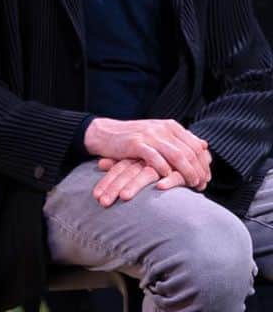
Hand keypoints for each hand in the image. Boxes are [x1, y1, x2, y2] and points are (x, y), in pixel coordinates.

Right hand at [84, 117, 210, 189]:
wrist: (105, 133)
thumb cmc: (134, 139)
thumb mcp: (159, 135)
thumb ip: (180, 140)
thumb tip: (204, 146)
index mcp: (171, 126)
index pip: (197, 146)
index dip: (205, 164)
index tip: (206, 179)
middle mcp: (163, 128)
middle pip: (190, 152)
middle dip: (199, 171)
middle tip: (201, 185)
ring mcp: (149, 135)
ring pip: (177, 155)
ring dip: (187, 172)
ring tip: (190, 185)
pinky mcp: (136, 143)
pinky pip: (156, 158)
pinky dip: (164, 169)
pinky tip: (167, 179)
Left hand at [92, 157, 186, 206]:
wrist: (187, 151)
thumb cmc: (157, 162)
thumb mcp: (137, 162)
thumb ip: (119, 163)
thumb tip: (100, 163)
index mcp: (137, 158)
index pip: (118, 169)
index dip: (107, 182)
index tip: (95, 196)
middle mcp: (148, 160)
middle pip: (127, 172)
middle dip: (113, 187)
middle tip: (102, 202)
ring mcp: (165, 163)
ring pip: (146, 174)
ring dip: (134, 186)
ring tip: (123, 197)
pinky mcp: (183, 169)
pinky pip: (176, 175)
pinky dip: (169, 180)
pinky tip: (160, 187)